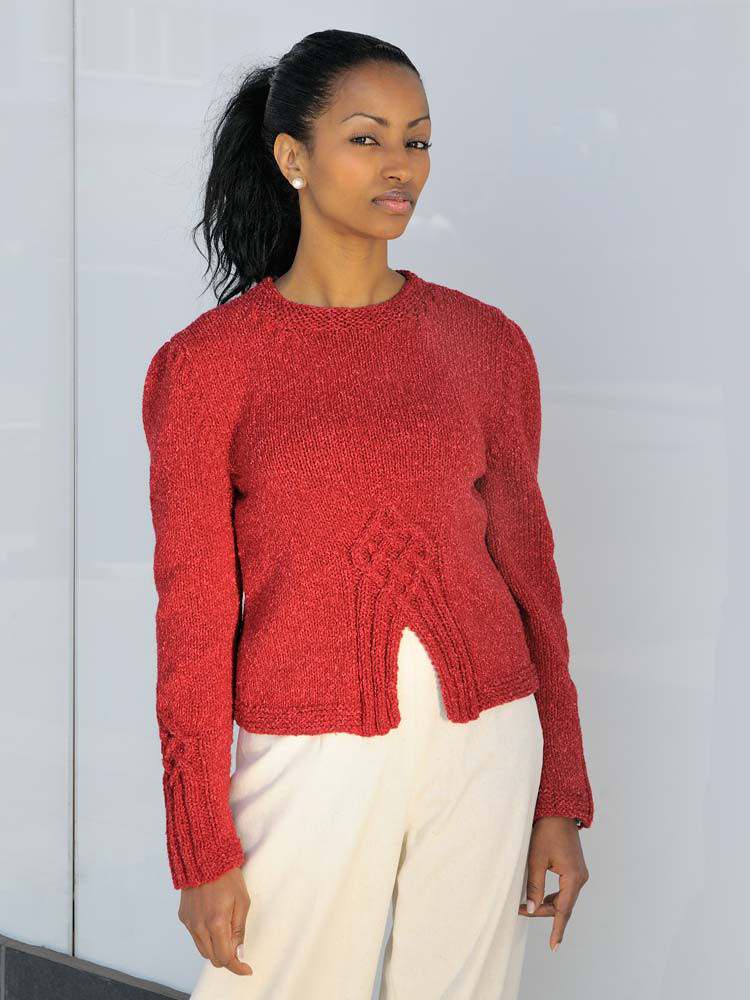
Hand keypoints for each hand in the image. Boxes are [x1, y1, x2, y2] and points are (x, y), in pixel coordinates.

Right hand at [178, 867, 252, 975]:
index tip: (246, 968)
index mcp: (216, 922)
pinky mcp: (183, 917)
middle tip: (238, 947)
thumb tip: (239, 952)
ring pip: (203, 949)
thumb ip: (239, 929)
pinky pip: (195, 936)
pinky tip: (213, 921)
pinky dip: (206, 936)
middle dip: (227, 956)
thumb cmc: (226, 876)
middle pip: (213, 957)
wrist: (204, 857)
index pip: (225, 957)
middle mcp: (199, 926)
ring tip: (226, 930)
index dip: (237, 966)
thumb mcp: (242, 901)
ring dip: (215, 947)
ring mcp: (189, 922)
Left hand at [518, 816, 589, 950]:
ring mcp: (580, 873)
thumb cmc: (545, 832)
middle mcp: (580, 878)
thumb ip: (534, 886)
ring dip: (548, 904)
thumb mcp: (536, 859)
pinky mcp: (575, 869)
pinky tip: (541, 897)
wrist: (557, 811)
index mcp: (573, 877)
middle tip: (520, 910)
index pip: (563, 910)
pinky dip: (553, 896)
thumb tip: (531, 909)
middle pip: (563, 905)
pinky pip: (566, 890)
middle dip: (543, 911)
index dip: (557, 929)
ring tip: (527, 905)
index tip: (554, 947)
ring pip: (564, 898)